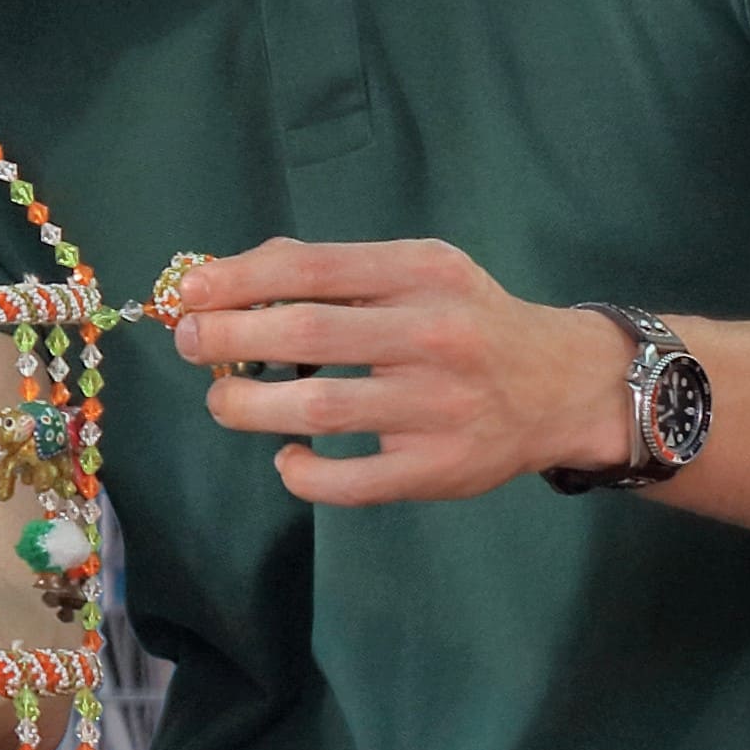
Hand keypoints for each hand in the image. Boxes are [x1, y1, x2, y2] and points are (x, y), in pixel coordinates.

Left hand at [157, 234, 624, 509]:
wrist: (561, 385)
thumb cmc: (467, 321)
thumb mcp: (419, 271)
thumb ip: (335, 269)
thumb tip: (231, 276)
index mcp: (422, 273)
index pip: (311, 268)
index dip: (238, 280)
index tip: (188, 294)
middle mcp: (433, 335)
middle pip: (306, 332)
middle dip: (227, 338)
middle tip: (191, 343)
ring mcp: (438, 407)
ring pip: (317, 409)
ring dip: (247, 406)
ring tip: (224, 401)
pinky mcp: (438, 469)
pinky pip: (348, 482)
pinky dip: (301, 472)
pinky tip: (287, 456)